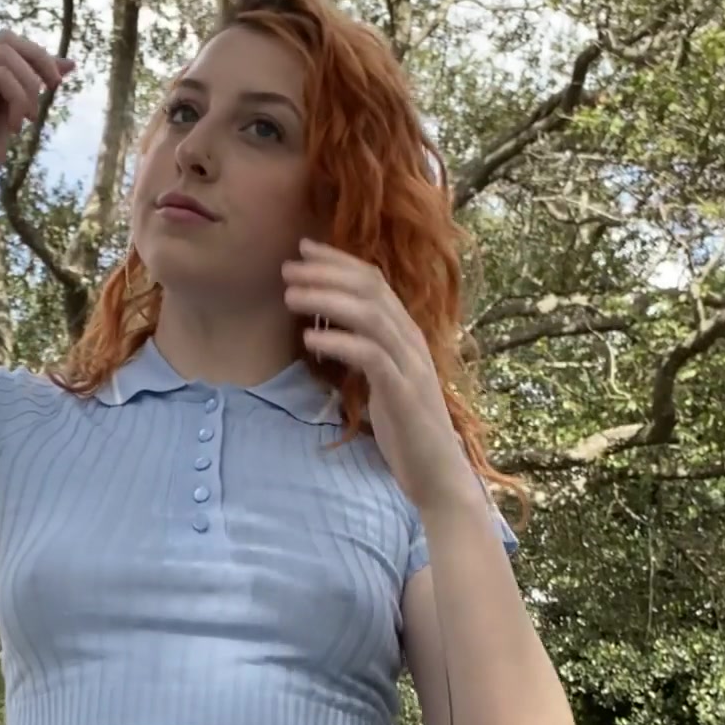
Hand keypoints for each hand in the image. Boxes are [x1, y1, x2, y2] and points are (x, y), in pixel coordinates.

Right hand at [0, 31, 74, 208]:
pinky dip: (16, 94)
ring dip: (28, 82)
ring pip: (6, 50)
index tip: (68, 69)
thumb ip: (9, 117)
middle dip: (39, 57)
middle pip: (7, 41)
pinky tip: (14, 123)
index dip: (41, 59)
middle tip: (55, 85)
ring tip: (27, 118)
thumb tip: (30, 97)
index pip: (9, 59)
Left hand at [283, 239, 483, 511]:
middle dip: (326, 273)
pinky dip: (340, 342)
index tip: (303, 249)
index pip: (374, 282)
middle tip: (287, 268)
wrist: (438, 474)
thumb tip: (329, 333)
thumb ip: (365, 353)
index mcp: (406, 336)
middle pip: (370, 290)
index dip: (338, 261)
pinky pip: (371, 357)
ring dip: (326, 301)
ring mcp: (411, 366)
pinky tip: (312, 339)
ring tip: (290, 297)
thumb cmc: (407, 430)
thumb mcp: (384, 382)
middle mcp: (412, 342)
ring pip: (370, 316)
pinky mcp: (404, 394)